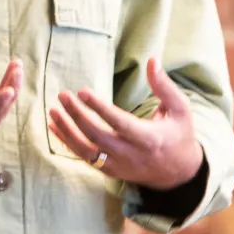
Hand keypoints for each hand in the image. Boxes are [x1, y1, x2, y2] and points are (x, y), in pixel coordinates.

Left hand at [47, 57, 204, 191]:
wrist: (178, 173)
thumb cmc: (179, 134)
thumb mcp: (180, 109)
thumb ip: (164, 85)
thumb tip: (152, 60)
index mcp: (149, 138)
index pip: (120, 123)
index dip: (100, 108)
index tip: (83, 92)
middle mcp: (132, 155)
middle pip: (98, 137)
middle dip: (77, 116)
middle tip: (63, 96)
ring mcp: (119, 166)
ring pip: (87, 151)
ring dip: (67, 131)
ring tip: (53, 111)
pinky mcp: (110, 171)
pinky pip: (85, 158)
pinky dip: (67, 143)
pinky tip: (54, 127)